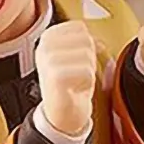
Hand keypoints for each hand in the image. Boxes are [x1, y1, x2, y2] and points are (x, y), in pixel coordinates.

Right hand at [36, 20, 97, 138]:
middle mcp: (44, 46)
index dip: (86, 45)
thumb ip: (84, 42)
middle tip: (76, 74)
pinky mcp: (55, 76)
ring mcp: (48, 61)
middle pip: (86, 40)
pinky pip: (87, 72)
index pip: (80, 28)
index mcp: (47, 37)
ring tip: (75, 82)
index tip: (75, 61)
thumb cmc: (68, 86)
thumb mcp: (74, 58)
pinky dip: (87, 84)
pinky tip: (75, 90)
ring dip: (88, 72)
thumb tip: (99, 41)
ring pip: (87, 55)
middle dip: (88, 59)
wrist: (61, 115)